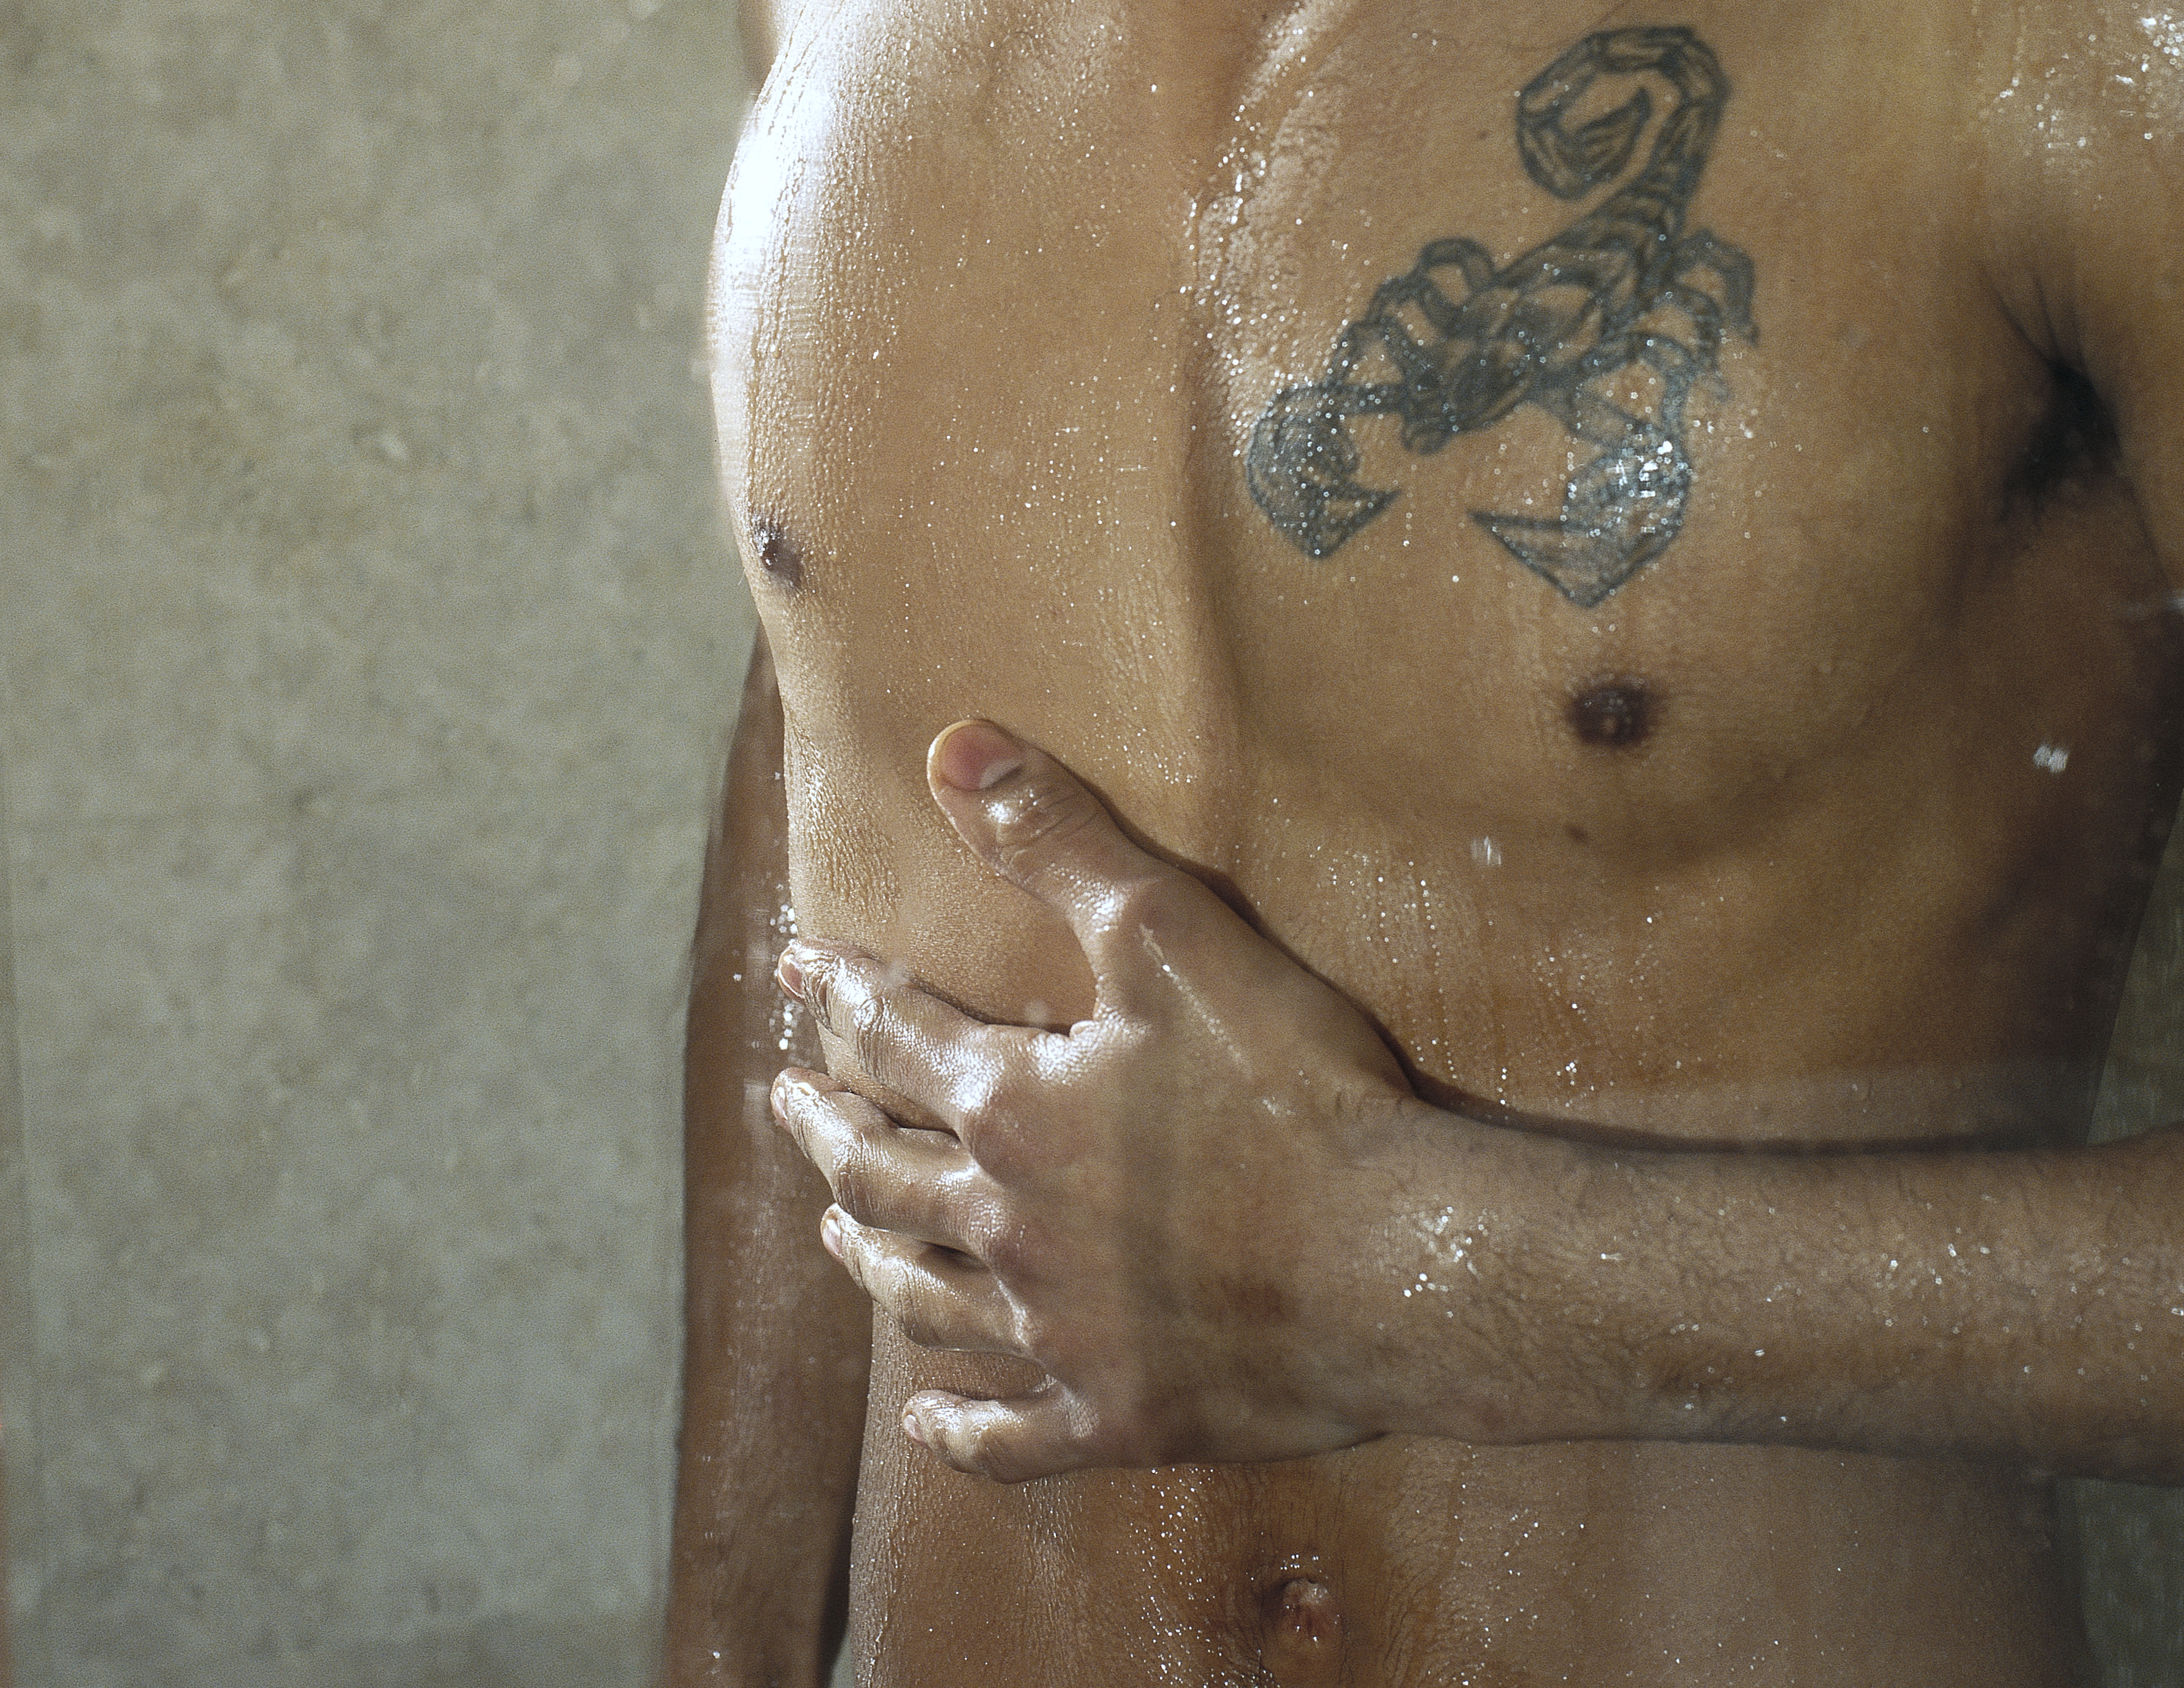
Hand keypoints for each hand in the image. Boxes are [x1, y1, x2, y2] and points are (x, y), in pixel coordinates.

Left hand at [767, 724, 1434, 1481]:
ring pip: (924, 1297)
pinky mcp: (1118, 1418)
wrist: (1394, 1264)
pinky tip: (929, 1422)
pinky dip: (958, 1428)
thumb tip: (952, 748)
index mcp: (1012, 1110)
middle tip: (788, 1099)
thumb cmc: (1289, 1089)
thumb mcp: (1170, 930)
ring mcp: (1058, 1335)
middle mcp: (1008, 1228)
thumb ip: (1057, 838)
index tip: (797, 969)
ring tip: (837, 1228)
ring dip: (870, 1253)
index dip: (839, 993)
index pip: (891, 1036)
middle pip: (880, 1173)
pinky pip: (1009, 1435)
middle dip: (827, 1125)